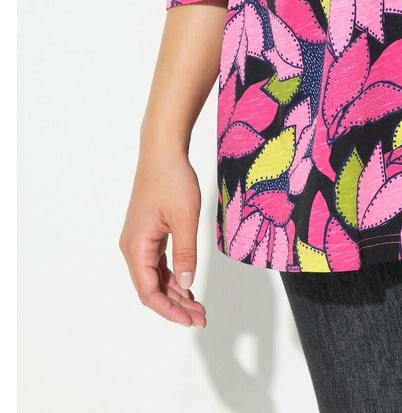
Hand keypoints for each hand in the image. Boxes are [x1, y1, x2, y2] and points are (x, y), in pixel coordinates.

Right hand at [119, 146, 207, 327]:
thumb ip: (185, 254)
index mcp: (136, 247)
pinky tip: (187, 283)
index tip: (190, 319)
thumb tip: (186, 284)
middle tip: (200, 316)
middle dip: (175, 305)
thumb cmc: (172, 180)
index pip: (148, 292)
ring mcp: (139, 239)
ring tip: (197, 305)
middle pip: (151, 288)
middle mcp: (132, 247)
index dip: (169, 310)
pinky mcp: (148, 232)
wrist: (163, 151)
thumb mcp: (185, 218)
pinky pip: (157, 262)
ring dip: (175, 291)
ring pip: (155, 276)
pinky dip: (172, 275)